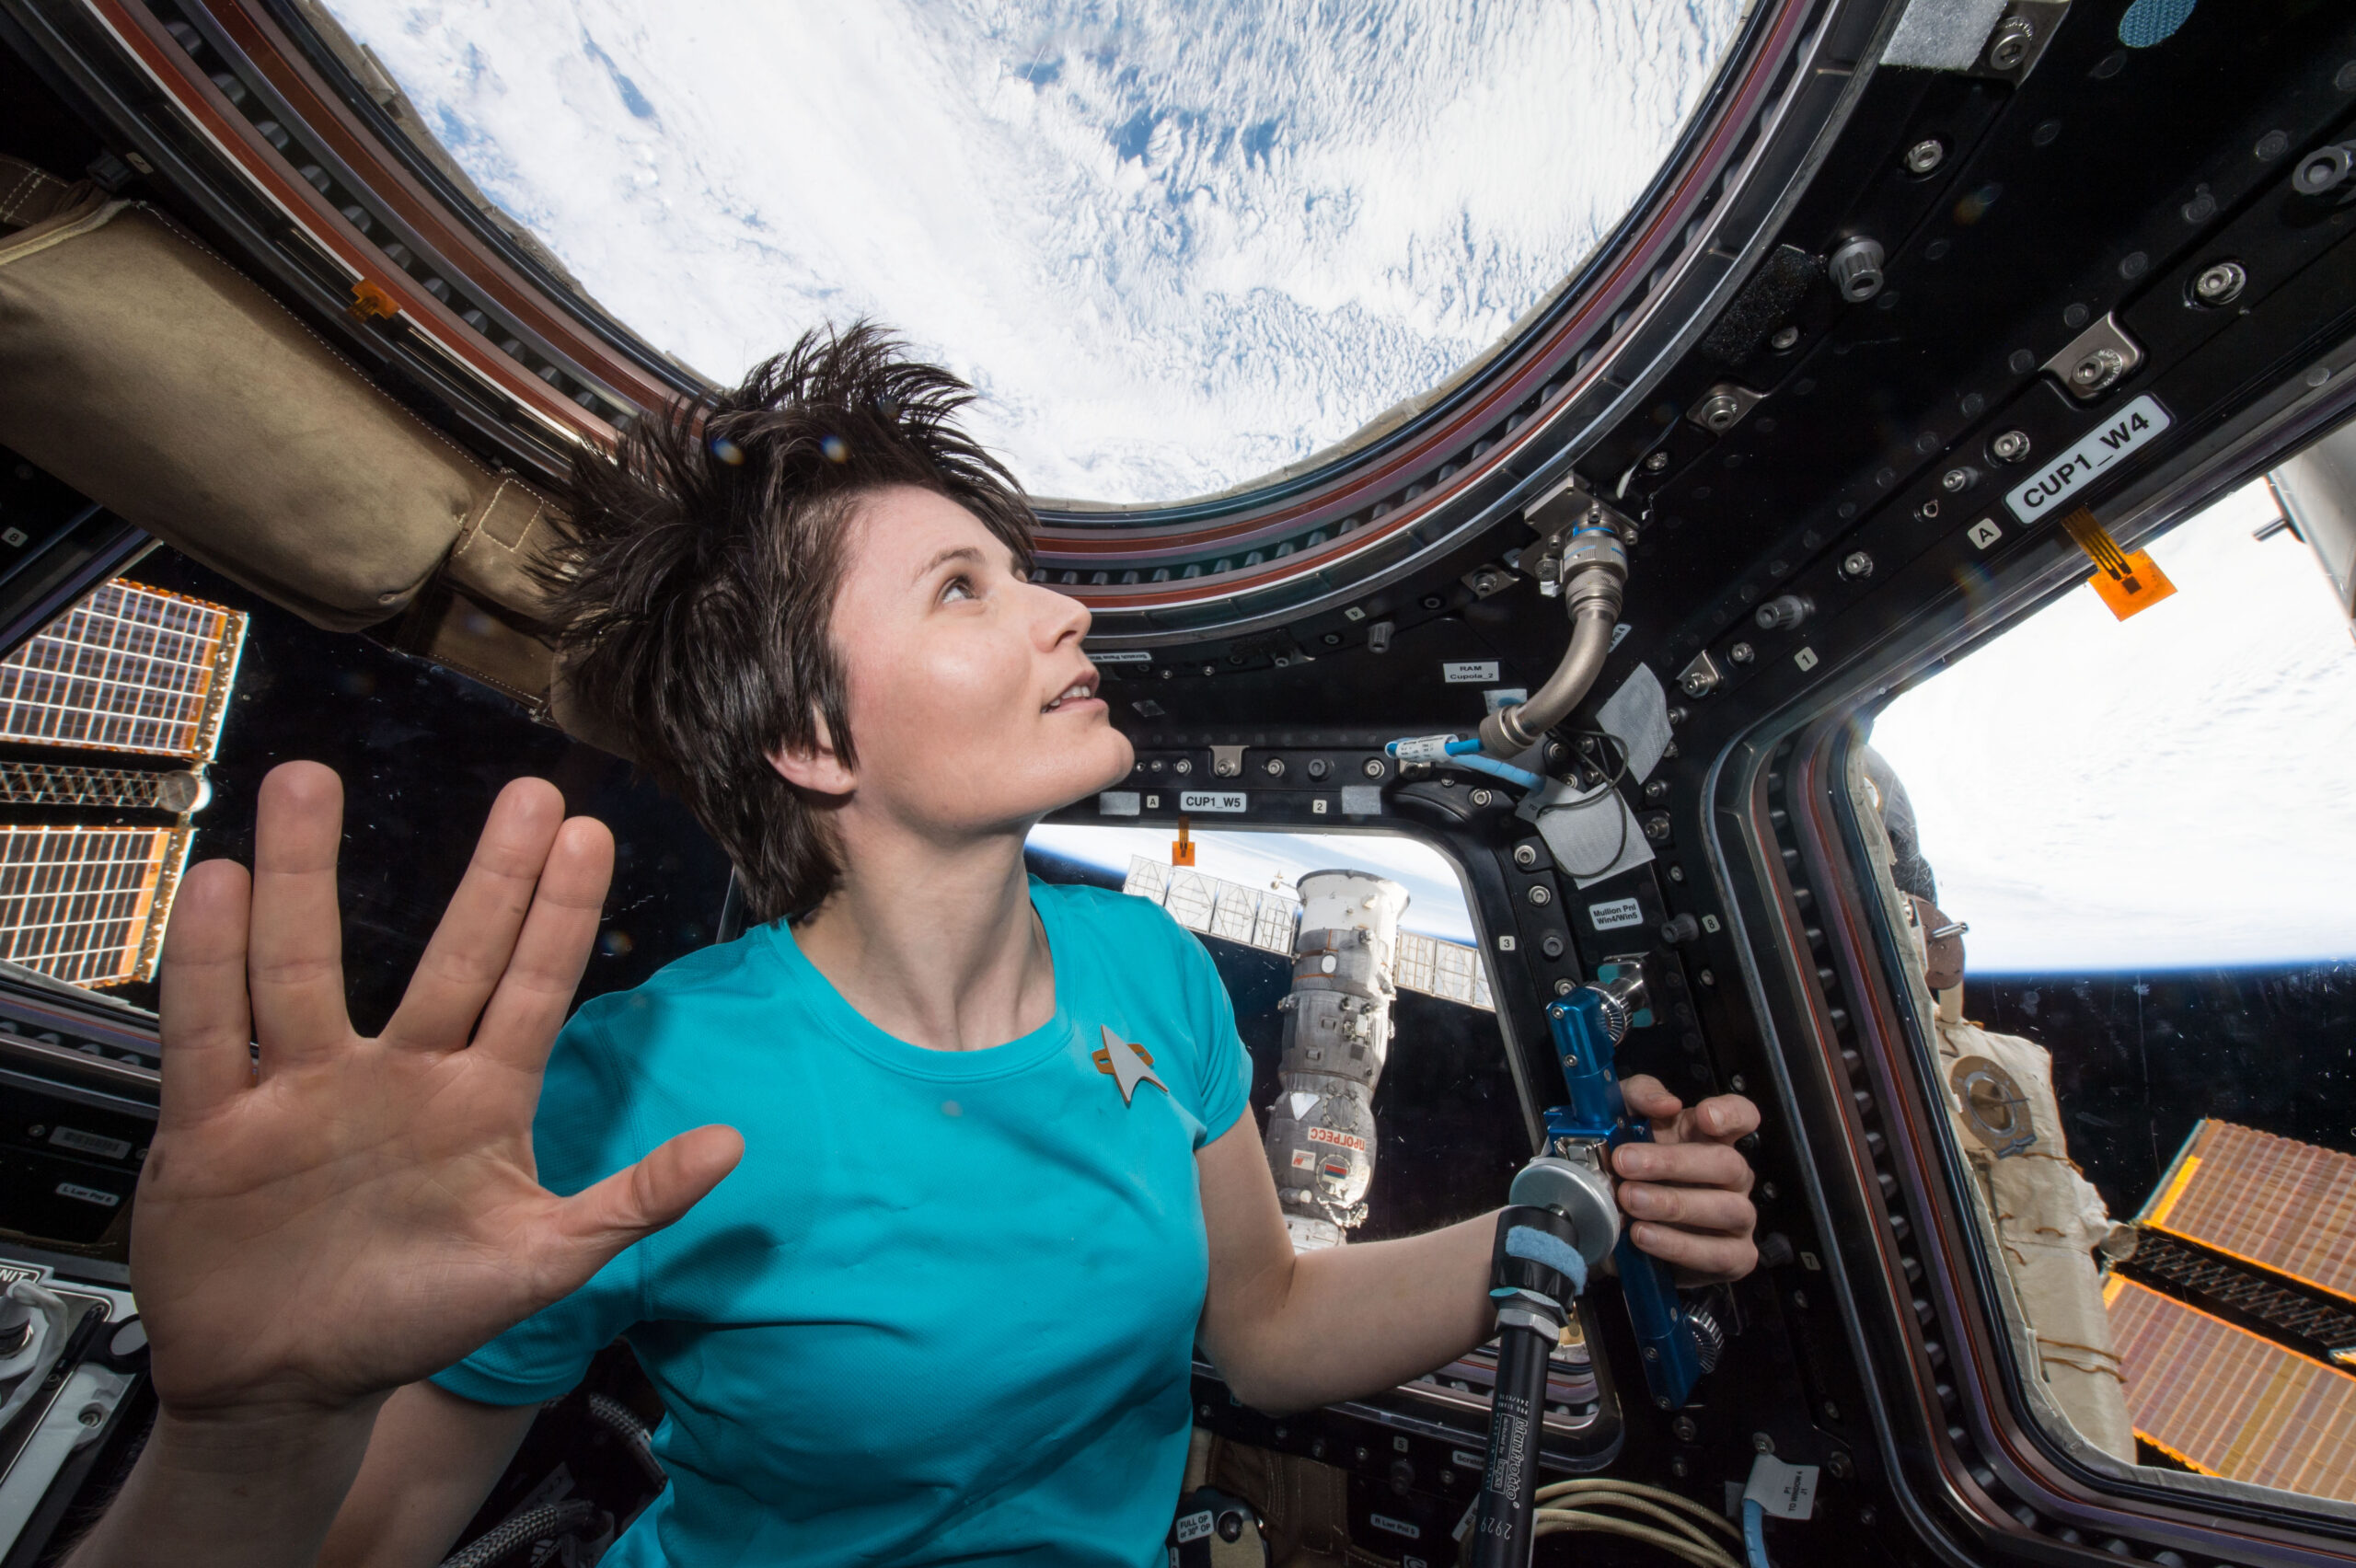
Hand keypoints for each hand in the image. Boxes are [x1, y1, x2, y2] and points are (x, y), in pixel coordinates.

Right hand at [133, 763, 742, 1425]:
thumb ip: (631, 1204)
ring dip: (303, 875)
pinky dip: (209, 964)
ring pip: (302, 965)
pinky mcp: (214, 1123)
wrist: (283, 1384)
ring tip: (306, 783)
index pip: (531, 986)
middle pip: (446, 956)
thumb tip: (732, 1146)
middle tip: (528, 791)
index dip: (560, 914)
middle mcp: (396, 1072)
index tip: (591, 832)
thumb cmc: (414, 1317)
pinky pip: (210, 1030)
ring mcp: (303, 1088)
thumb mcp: (538, 1265)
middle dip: (489, 878)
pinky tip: (217, 886)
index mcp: (477, 1098)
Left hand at [1611, 1076, 1758, 1283]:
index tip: (1704, 1117)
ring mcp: (1737, 1217)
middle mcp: (1731, 1176)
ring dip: (1675, 1205)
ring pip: (1728, 1209)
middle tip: (1626, 1163)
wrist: (1604, 1224)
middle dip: (1673, 1163)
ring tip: (1630, 1201)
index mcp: (1709, 1138)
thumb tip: (1666, 1103)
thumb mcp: (1620, 1118)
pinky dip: (1679, 1246)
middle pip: (1728, 1163)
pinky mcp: (1732, 1257)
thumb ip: (1640, 1097)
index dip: (1731, 1114)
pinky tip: (1644, 1236)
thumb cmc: (1624, 1169)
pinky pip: (1719, 1254)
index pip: (1743, 1116)